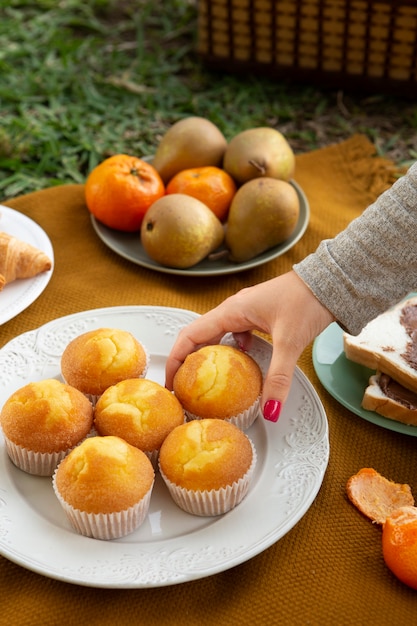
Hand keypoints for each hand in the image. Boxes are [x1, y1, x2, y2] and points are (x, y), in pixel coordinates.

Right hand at [165, 270, 333, 421]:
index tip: (170, 382)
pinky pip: (236, 334)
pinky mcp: (259, 315)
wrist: (330, 281)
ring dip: (210, 356)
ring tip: (207, 380)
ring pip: (217, 335)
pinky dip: (234, 349)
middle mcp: (234, 309)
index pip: (190, 336)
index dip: (175, 359)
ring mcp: (246, 311)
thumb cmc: (307, 301)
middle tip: (185, 388)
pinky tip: (246, 359)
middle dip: (188, 361)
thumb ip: (279, 377)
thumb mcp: (290, 342)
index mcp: (231, 311)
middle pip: (199, 336)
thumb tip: (270, 410)